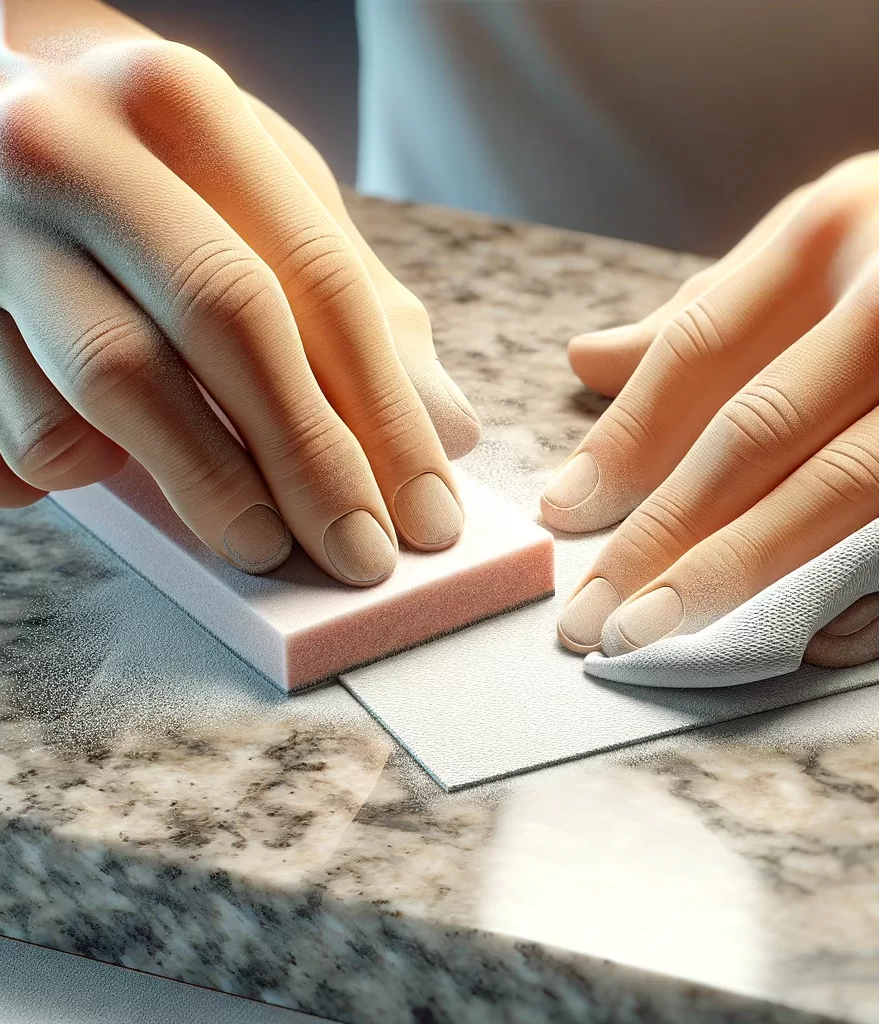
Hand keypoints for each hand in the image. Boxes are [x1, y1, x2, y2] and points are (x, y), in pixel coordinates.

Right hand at [0, 0, 479, 586]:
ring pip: (82, 420)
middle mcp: (51, 152)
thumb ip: (356, 303)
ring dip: (182, 496)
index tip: (424, 522)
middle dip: (300, 475)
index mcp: (174, 101)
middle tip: (354, 560)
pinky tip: (95, 463)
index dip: (382, 420)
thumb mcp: (266, 183)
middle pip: (203, 342)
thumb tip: (448, 431)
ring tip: (246, 524)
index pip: (309, 285)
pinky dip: (49, 491)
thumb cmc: (148, 153)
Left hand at [544, 153, 878, 666]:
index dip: (624, 437)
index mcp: (832, 233)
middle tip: (591, 612)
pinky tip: (790, 638)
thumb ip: (705, 311)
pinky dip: (858, 593)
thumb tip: (584, 359)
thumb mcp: (812, 239)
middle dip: (665, 530)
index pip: (698, 349)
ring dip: (739, 574)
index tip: (560, 509)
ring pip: (842, 488)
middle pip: (758, 430)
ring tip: (653, 635)